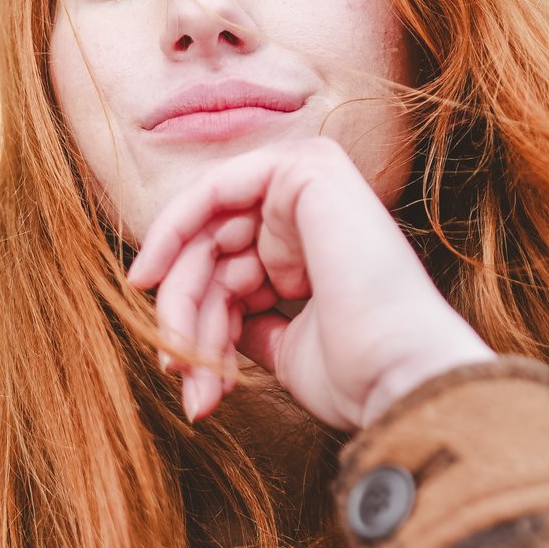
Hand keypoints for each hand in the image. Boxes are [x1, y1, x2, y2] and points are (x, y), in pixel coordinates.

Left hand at [123, 133, 495, 430]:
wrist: (398, 375)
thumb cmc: (356, 372)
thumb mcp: (285, 345)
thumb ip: (247, 320)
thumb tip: (209, 321)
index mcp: (317, 244)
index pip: (232, 269)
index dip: (197, 320)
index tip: (179, 372)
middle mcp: (316, 207)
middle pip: (214, 252)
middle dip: (184, 314)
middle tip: (175, 370)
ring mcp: (314, 183)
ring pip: (209, 233)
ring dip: (181, 298)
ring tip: (180, 360)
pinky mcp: (306, 171)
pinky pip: (215, 189)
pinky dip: (174, 229)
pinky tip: (150, 277)